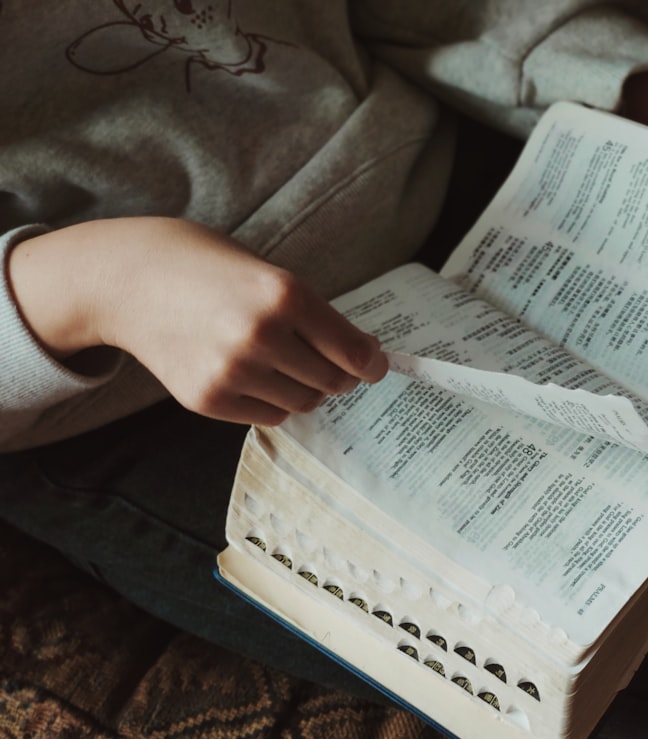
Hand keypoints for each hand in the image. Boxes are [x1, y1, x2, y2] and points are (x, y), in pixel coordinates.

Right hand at [8, 217, 387, 423]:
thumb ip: (315, 314)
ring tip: (284, 362)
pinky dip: (273, 401)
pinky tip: (253, 373)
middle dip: (341, 375)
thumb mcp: (269, 272)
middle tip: (333, 363)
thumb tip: (365, 357)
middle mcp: (261, 336)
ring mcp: (232, 372)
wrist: (127, 280)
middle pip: (333, 382)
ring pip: (303, 403)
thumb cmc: (207, 268)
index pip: (353, 351)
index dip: (372, 362)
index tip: (376, 365)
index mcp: (285, 294)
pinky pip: (268, 416)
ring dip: (306, 388)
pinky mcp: (208, 400)